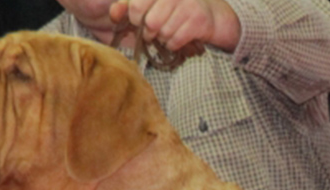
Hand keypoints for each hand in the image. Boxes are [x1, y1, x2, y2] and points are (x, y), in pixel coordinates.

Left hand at [109, 0, 241, 51]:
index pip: (135, 5)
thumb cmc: (178, 10)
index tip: (139, 20)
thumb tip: (113, 12)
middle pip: (149, 22)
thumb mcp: (152, 5)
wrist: (216, 16)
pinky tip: (177, 39)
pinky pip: (175, 40)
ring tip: (169, 33)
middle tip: (155, 31)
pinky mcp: (198, 20)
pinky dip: (173, 45)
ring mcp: (187, 4)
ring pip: (162, 32)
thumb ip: (128, 6)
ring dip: (163, 39)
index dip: (134, 18)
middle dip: (149, 32)